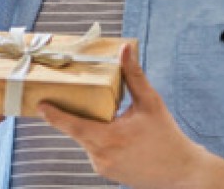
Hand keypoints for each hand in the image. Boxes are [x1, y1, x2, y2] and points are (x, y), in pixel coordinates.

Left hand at [38, 44, 207, 187]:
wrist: (183, 174)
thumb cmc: (167, 136)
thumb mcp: (150, 103)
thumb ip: (134, 76)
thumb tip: (125, 50)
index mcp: (108, 138)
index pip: (73, 125)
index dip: (55, 115)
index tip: (39, 105)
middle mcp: (101, 156)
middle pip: (78, 130)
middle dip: (73, 113)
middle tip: (64, 96)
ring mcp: (103, 167)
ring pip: (86, 139)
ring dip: (89, 125)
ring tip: (100, 111)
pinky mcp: (107, 172)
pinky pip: (95, 149)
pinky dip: (98, 137)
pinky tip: (111, 128)